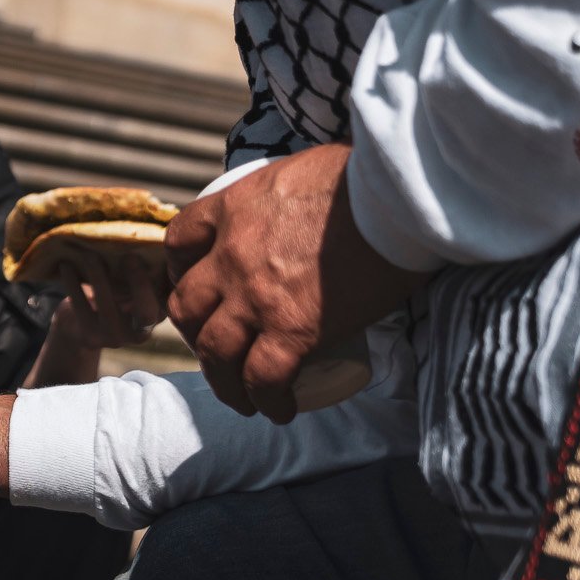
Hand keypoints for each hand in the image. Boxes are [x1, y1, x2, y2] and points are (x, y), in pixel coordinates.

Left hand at [24, 260, 166, 387]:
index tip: (148, 256)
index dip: (160, 281)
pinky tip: (66, 266)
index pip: (166, 302)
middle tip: (129, 256)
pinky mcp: (90, 338)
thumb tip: (148, 241)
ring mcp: (115, 339)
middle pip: (145, 312)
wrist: (78, 326)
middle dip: (139, 284)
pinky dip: (73, 285)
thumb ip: (143, 271)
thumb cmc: (112, 296)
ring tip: (90, 255)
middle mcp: (140, 333)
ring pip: (108, 308)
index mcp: (157, 315)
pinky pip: (81, 308)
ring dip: (99, 278)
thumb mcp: (130, 286)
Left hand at [165, 144, 423, 423]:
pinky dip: (267, 400)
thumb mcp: (301, 169)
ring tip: (242, 398)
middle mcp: (232, 257)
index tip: (194, 285)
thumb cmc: (369, 175)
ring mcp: (256, 297)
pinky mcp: (293, 330)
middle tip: (214, 347)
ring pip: (215, 353)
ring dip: (224, 381)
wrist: (402, 197)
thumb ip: (282, 195)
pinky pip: (264, 378)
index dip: (178, 269)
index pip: (180, 241)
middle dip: (193, 333)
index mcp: (233, 209)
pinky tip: (281, 410)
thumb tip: (297, 209)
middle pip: (186, 306)